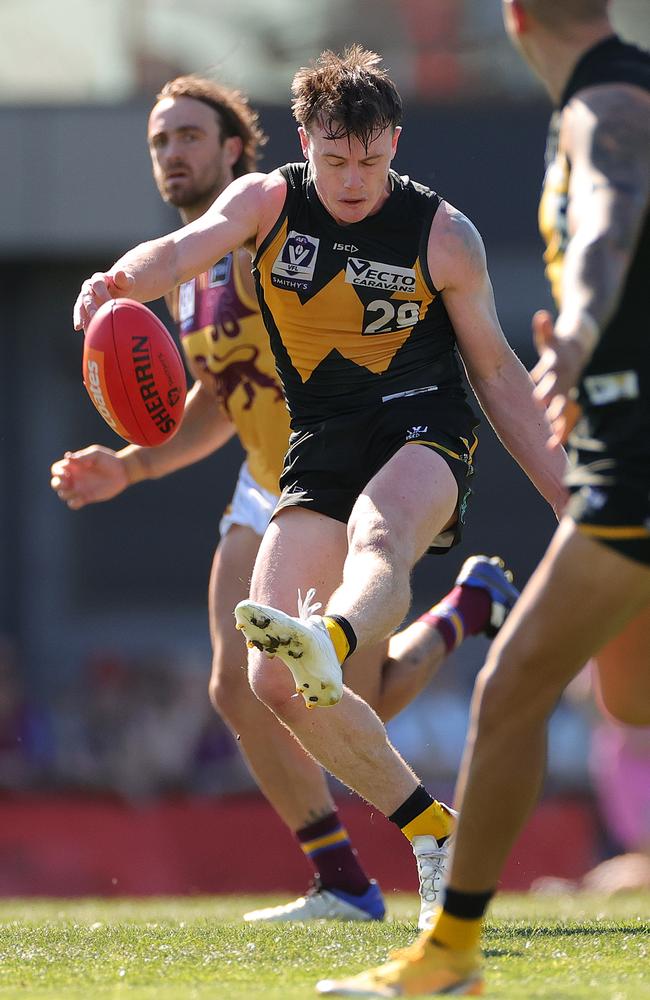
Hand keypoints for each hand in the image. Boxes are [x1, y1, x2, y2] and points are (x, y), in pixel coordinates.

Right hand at [50, 446, 130, 508]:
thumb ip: (82, 456)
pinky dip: (73, 503)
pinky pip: (73, 504)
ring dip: (64, 494)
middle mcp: (74, 478)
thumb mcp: (95, 454)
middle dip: (57, 484)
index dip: (57, 472)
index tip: (65, 473)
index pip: (56, 470)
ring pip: (63, 495)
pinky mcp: (86, 497)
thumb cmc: (108, 459)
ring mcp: (80, 488)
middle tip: (67, 482)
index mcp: (73, 466)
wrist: (122, 471)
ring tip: (75, 489)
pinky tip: (81, 498)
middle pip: (55, 484)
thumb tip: (67, 458)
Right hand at [73, 269, 134, 331]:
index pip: (98, 284)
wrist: (115, 289)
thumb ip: (124, 278)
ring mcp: (84, 299)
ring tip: (80, 327)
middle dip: (90, 306)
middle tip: (95, 316)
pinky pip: (82, 317)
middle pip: (86, 297)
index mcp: (98, 280)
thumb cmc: (122, 286)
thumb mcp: (126, 281)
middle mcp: (88, 288)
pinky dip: (84, 325)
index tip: (110, 302)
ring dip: (80, 317)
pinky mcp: (84, 309)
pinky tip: (87, 335)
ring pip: (80, 307)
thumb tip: (120, 273)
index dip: (103, 293)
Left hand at [530, 309, 587, 445]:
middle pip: (561, 398)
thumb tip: (541, 316)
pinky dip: (560, 432)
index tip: (539, 399)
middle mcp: (565, 382)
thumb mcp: (551, 337)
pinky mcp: (567, 401)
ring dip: (559, 427)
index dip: (548, 388)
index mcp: (559, 368)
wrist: (580, 348)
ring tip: (551, 443)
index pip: (554, 379)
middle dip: (555, 409)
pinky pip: (565, 420)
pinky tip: (551, 447)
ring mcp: (568, 393)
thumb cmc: (557, 344)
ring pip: (566, 413)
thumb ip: (545, 330)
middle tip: (547, 421)